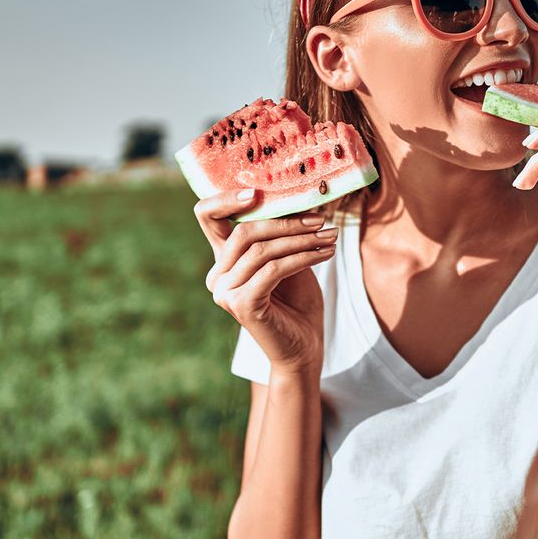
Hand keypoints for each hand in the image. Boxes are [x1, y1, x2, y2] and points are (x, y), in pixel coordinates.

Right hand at [193, 190, 337, 373]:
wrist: (304, 347)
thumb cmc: (297, 301)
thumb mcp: (288, 257)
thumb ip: (279, 233)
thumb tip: (296, 194)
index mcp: (223, 260)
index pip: (207, 216)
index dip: (226, 198)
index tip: (257, 191)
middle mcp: (217, 275)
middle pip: (244, 231)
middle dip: (287, 222)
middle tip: (321, 220)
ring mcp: (225, 292)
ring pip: (263, 250)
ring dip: (302, 240)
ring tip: (329, 236)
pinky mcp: (242, 305)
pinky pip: (274, 269)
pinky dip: (303, 257)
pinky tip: (326, 253)